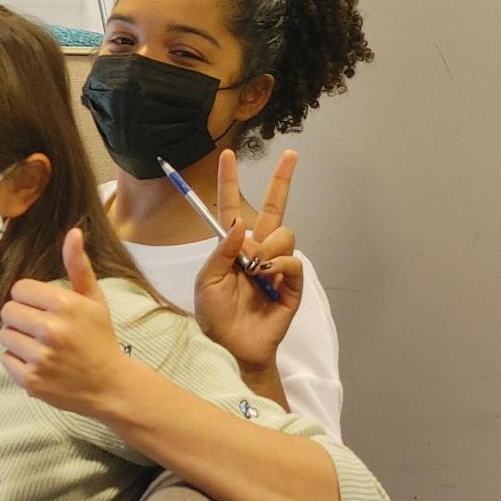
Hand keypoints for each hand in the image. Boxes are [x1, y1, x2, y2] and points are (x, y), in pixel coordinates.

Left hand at [0, 227, 131, 417]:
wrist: (111, 386)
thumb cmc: (99, 337)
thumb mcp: (93, 299)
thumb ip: (78, 265)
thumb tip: (73, 231)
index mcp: (66, 305)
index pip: (20, 289)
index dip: (30, 298)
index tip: (44, 308)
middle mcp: (51, 330)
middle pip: (8, 311)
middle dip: (21, 317)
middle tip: (40, 327)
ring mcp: (40, 358)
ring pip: (5, 336)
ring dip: (18, 339)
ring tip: (40, 345)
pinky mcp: (31, 381)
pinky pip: (6, 360)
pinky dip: (18, 362)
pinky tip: (38, 363)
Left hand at [194, 149, 303, 373]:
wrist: (233, 346)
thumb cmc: (215, 315)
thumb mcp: (207, 281)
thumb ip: (222, 251)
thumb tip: (241, 224)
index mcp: (231, 247)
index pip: (230, 207)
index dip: (229, 181)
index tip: (228, 155)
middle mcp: (256, 250)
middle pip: (273, 208)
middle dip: (283, 180)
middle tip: (292, 155)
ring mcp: (277, 264)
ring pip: (283, 234)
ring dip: (268, 248)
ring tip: (255, 272)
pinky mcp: (292, 282)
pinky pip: (292, 259)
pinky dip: (278, 265)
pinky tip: (268, 279)